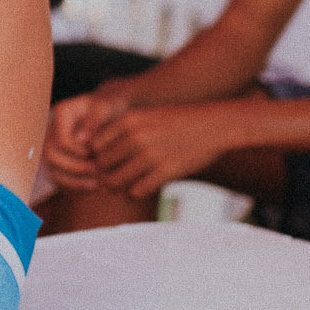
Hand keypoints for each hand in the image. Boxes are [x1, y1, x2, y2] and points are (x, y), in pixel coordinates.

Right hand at [41, 91, 126, 192]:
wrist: (112, 110)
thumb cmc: (111, 106)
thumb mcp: (106, 108)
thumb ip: (93, 120)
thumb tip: (81, 140)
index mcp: (62, 113)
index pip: (61, 139)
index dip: (78, 151)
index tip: (97, 155)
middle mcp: (52, 129)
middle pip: (50, 155)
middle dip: (73, 167)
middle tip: (96, 171)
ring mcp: (53, 145)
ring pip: (51, 170)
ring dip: (71, 181)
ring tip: (94, 185)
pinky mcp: (58, 160)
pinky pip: (57, 179)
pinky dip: (72, 186)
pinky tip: (91, 188)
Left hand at [88, 102, 225, 200]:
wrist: (214, 125)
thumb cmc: (177, 121)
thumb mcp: (146, 115)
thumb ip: (124, 129)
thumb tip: (96, 149)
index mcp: (129, 120)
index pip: (95, 145)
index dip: (97, 157)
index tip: (105, 163)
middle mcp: (137, 136)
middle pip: (102, 165)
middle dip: (105, 174)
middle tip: (112, 179)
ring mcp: (152, 154)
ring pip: (116, 181)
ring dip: (117, 187)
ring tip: (124, 187)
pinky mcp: (168, 170)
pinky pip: (138, 191)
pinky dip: (135, 193)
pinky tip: (140, 189)